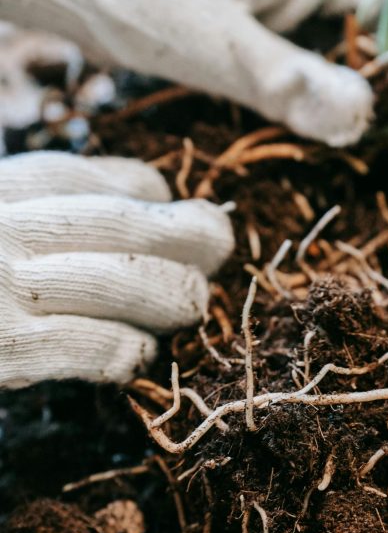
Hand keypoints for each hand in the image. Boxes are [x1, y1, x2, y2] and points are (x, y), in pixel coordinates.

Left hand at [0, 0, 381, 145]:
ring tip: (340, 143)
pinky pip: (275, 62)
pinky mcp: (228, 25)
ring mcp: (256, 1)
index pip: (379, 5)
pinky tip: (288, 128)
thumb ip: (291, 84)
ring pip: (312, 53)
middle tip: (374, 138)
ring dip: (322, 94)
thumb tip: (362, 119)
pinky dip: (285, 95)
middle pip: (351, 33)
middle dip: (364, 83)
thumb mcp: (220, 47)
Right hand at [0, 152, 232, 388]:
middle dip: (181, 233)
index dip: (137, 188)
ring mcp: (1, 288)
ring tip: (194, 302)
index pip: (73, 178)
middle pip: (115, 223)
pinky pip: (89, 344)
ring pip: (118, 281)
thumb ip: (26, 216)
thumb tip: (138, 198)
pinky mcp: (4, 350)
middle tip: (220, 240)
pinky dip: (126, 347)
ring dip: (169, 293)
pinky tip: (142, 354)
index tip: (169, 199)